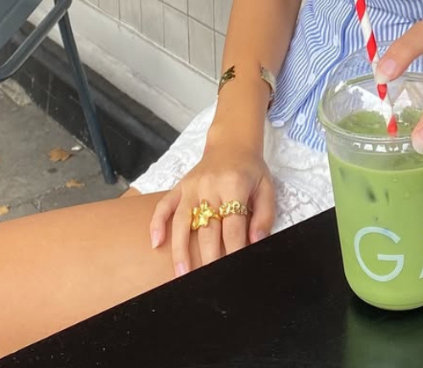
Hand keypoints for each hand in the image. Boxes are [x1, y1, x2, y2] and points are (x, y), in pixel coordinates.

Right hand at [148, 136, 275, 276]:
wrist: (233, 143)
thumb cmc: (251, 169)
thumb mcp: (266, 187)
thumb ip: (264, 215)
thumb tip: (256, 241)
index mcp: (234, 185)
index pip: (233, 226)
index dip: (234, 249)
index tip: (233, 268)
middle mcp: (210, 186)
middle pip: (208, 229)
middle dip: (208, 257)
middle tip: (207, 280)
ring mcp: (192, 186)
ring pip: (183, 222)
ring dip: (181, 250)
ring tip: (181, 274)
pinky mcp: (180, 186)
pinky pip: (164, 205)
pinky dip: (157, 223)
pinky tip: (156, 243)